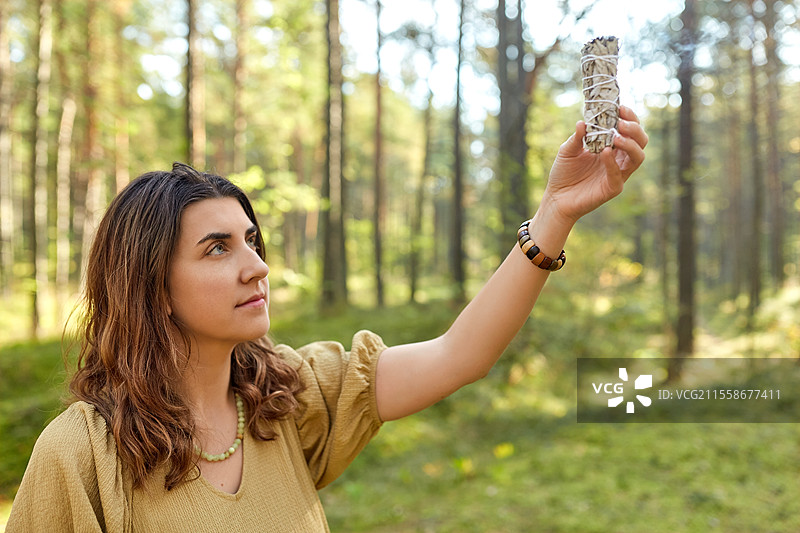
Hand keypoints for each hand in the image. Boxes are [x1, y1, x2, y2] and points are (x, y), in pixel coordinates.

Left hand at [542, 105, 647, 224]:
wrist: (556, 198)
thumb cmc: (563, 173)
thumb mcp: (567, 150)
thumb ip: (577, 137)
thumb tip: (582, 122)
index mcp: (611, 146)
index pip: (629, 130)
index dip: (629, 117)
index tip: (620, 107)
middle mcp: (619, 159)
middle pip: (641, 141)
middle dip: (635, 129)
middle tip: (621, 122)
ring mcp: (618, 174)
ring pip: (638, 157)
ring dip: (630, 144)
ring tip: (616, 136)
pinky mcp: (612, 188)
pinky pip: (619, 175)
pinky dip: (613, 163)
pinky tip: (605, 152)